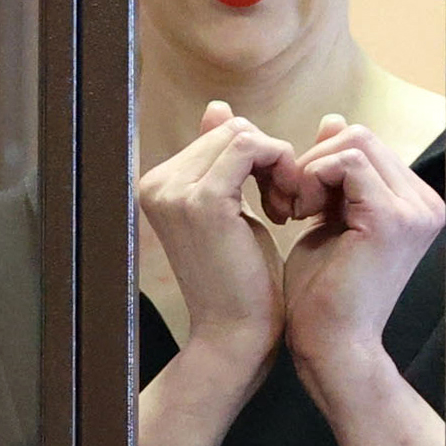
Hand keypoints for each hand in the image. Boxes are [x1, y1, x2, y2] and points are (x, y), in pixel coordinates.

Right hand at [136, 100, 296, 377]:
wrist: (236, 337)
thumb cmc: (242, 282)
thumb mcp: (232, 211)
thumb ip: (221, 161)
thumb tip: (218, 108)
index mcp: (158, 185)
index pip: (220, 134)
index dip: (260, 158)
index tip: (279, 199)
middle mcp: (156, 183)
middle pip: (233, 130)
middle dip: (271, 159)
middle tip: (289, 205)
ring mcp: (174, 190)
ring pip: (244, 134)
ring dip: (280, 164)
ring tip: (289, 208)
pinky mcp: (203, 199)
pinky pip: (254, 146)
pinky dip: (283, 166)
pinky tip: (288, 208)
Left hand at [282, 116, 445, 379]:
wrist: (330, 349)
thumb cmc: (322, 294)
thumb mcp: (328, 218)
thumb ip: (335, 173)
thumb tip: (336, 120)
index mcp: (415, 204)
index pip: (366, 145)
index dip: (322, 163)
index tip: (297, 202)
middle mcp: (425, 204)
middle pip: (361, 135)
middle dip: (314, 161)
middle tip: (290, 205)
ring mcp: (414, 209)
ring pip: (353, 141)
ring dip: (310, 169)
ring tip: (295, 211)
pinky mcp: (392, 218)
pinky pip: (346, 162)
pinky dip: (313, 178)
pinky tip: (299, 214)